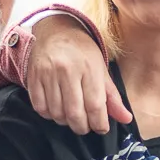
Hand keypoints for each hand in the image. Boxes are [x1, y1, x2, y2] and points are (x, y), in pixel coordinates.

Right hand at [25, 14, 129, 134]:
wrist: (56, 31)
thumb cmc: (82, 52)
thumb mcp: (101, 70)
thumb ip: (113, 97)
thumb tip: (126, 119)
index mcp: (89, 68)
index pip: (95, 105)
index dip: (99, 123)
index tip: (101, 128)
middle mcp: (67, 70)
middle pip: (75, 113)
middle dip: (82, 127)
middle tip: (85, 127)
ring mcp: (47, 74)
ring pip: (57, 113)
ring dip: (66, 122)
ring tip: (71, 117)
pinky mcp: (33, 78)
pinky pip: (40, 107)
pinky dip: (49, 115)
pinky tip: (56, 110)